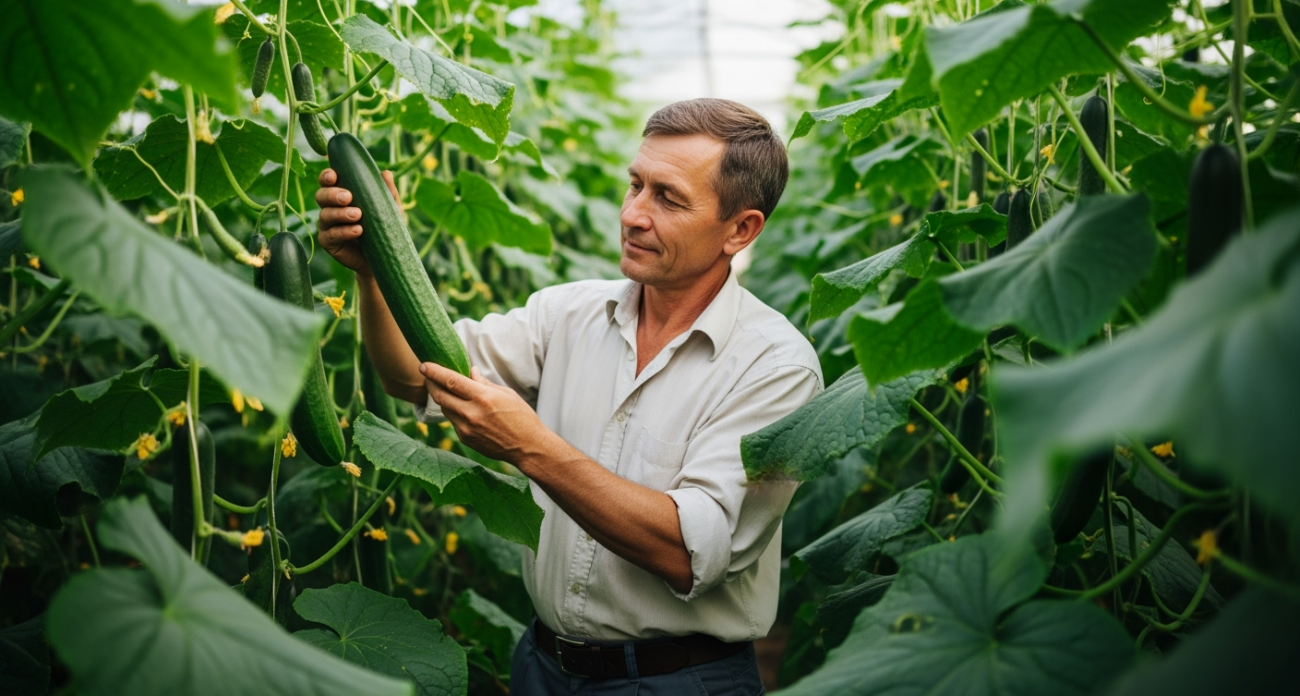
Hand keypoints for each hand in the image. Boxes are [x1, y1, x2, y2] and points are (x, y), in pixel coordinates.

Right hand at [315, 168, 401, 274]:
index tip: (334, 175)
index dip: (327, 176)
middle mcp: (330, 208)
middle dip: (333, 194)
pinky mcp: (328, 242)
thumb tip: (386, 173)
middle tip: (349, 197)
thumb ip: (388, 192)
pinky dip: (344, 232)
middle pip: (321, 196)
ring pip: (325, 215)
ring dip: (340, 213)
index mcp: (341, 195)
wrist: (384, 258)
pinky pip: (331, 235)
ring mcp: (327, 226)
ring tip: (358, 215)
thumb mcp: (390, 210)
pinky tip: (357, 231)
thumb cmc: (385, 228)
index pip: (328, 181)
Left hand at [421, 363, 547, 464]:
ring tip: (447, 391)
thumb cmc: (521, 417)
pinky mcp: (465, 439)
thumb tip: (470, 372)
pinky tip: (462, 409)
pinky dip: (454, 412)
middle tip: (427, 376)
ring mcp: (466, 428)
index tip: (423, 366)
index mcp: (482, 397)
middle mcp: (471, 413)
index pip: (451, 381)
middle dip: (431, 384)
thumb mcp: (506, 394)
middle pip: (440, 395)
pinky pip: (453, 421)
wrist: (527, 447)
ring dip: (442, 398)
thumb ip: (484, 383)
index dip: (434, 372)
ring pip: (444, 409)